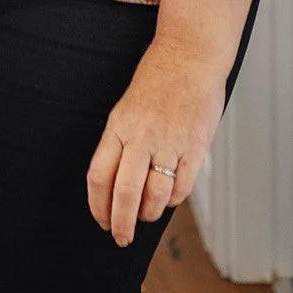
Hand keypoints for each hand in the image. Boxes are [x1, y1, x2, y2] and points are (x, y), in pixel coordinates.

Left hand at [86, 30, 227, 247]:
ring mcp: (169, 142)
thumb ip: (122, 141)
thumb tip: (116, 183)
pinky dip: (173, 199)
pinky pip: (181, 186)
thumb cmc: (158, 79)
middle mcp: (141, 135)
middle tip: (121, 237)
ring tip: (147, 217)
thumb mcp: (128, 107)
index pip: (99, 174)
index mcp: (119, 125)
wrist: (190, 55)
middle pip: (124, 192)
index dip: (98, 204)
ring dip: (148, 214)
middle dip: (121, 222)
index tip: (101, 220)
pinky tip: (169, 198)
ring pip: (154, 195)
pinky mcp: (195, 146)